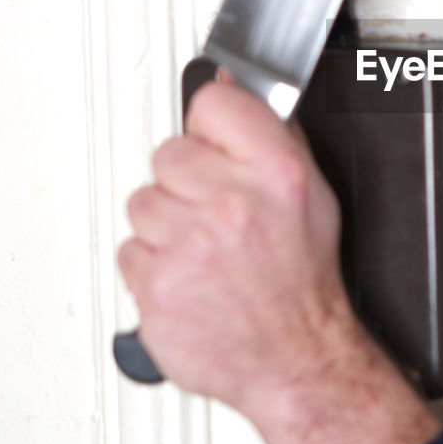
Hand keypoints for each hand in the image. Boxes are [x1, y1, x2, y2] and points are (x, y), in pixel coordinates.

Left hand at [118, 80, 440, 443]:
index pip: (212, 104)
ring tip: (202, 249)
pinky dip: (152, 266)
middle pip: (168, 154)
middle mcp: (232, 203)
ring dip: (166, 226)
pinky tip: (187, 276)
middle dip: (187, 182)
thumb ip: (269, 135)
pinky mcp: (156, 283)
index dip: (210, 126)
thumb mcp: (312, 194)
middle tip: (216, 213)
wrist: (295, 356)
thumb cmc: (301, 280)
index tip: (213, 143)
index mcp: (275, 172)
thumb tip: (233, 86)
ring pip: (143, 202)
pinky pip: (130, 251)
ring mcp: (189, 244)